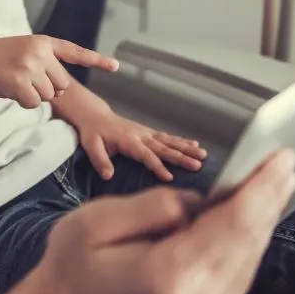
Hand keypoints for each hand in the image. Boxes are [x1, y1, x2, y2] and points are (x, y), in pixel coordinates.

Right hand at [0, 35, 117, 109]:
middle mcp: (40, 51)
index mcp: (44, 42)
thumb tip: (60, 90)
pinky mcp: (20, 81)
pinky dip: (24, 102)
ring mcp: (30, 65)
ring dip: (34, 96)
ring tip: (15, 82)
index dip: (96, 60)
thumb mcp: (25, 51)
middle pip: (62, 84)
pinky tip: (11, 90)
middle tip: (25, 79)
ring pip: (49, 96)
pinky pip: (34, 104)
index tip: (116, 66)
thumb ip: (45, 63)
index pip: (75, 52)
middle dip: (48, 88)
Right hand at [21, 149, 294, 293]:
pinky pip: (237, 272)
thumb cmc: (74, 267)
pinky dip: (248, 240)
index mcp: (171, 275)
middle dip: (269, 198)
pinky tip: (252, 217)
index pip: (232, 224)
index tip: (279, 160)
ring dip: (264, 218)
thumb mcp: (94, 223)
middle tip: (284, 164)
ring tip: (275, 184)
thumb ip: (152, 207)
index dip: (260, 187)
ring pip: (248, 258)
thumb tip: (196, 203)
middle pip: (248, 241)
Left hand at [74, 108, 207, 181]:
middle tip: (197, 165)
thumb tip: (108, 176)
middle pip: (163, 148)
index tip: (170, 177)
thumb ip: (100, 160)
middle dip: (181, 157)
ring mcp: (146, 133)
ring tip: (203, 154)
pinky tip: (194, 144)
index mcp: (128, 140)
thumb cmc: (92, 132)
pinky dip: (181, 141)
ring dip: (187, 148)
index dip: (157, 166)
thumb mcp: (91, 145)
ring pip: (169, 141)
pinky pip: (167, 137)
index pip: (145, 155)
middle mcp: (140, 135)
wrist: (95, 116)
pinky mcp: (148, 132)